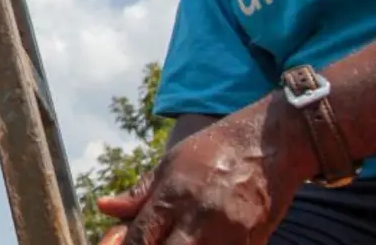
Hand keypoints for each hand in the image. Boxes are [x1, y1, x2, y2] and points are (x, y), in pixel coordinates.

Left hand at [102, 105, 311, 243]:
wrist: (270, 141)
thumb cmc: (216, 149)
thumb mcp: (171, 162)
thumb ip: (140, 192)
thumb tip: (105, 206)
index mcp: (174, 195)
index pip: (140, 238)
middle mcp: (198, 218)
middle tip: (155, 241)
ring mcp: (228, 234)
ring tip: (181, 239)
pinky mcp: (252, 243)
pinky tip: (201, 241)